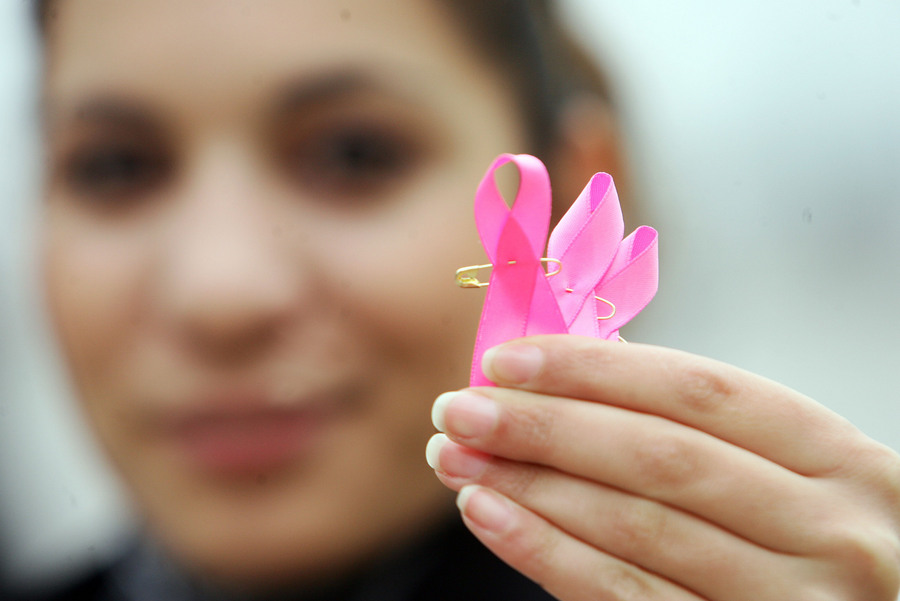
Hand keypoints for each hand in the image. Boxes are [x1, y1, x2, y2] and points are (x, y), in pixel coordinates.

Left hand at [426, 336, 899, 600]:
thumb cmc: (807, 537)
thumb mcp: (787, 473)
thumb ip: (695, 428)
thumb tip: (563, 376)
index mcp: (837, 458)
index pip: (699, 390)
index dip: (595, 369)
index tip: (508, 359)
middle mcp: (829, 528)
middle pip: (659, 457)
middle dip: (545, 426)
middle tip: (459, 407)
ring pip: (637, 529)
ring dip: (531, 487)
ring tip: (457, 457)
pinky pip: (630, 600)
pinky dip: (548, 555)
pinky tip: (490, 516)